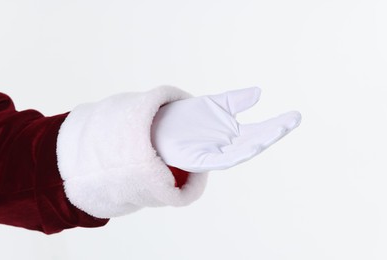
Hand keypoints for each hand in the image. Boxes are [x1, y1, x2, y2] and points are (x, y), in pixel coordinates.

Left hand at [151, 87, 300, 172]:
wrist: (160, 126)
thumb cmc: (188, 118)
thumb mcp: (216, 105)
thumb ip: (236, 101)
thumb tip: (258, 92)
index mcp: (234, 134)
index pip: (261, 129)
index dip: (278, 123)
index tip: (296, 115)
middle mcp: (229, 145)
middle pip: (256, 139)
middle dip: (274, 132)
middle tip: (292, 121)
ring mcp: (216, 154)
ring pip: (242, 151)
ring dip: (260, 142)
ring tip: (276, 132)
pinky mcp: (201, 160)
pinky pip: (221, 160)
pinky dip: (236, 155)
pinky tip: (251, 146)